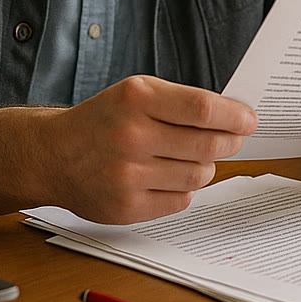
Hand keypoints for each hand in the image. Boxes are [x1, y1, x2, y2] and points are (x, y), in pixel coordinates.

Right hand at [0, 76, 254, 224]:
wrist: (51, 155)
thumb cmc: (103, 120)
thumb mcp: (135, 93)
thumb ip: (181, 102)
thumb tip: (237, 117)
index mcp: (135, 99)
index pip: (203, 109)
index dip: (235, 116)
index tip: (250, 120)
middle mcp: (130, 136)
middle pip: (208, 144)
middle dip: (229, 141)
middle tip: (233, 138)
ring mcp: (127, 176)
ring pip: (199, 175)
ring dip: (204, 165)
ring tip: (189, 156)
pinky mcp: (126, 208)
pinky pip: (181, 200)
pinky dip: (183, 189)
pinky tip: (165, 176)